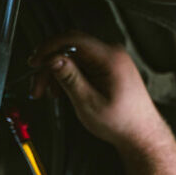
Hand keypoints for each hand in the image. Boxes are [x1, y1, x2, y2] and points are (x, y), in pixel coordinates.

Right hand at [27, 31, 171, 153]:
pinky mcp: (106, 69)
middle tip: (37, 84)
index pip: (72, 39)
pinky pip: (81, 65)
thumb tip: (53, 60)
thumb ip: (70, 79)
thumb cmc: (122, 124)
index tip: (35, 61)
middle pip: (70, 48)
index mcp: (110, 58)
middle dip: (50, 65)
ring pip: (73, 58)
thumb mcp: (89, 103)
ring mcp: (110, 61)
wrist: (140, 135)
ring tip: (49, 93)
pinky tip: (61, 91)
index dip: (49, 49)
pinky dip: (67, 77)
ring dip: (57, 73)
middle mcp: (112, 55)